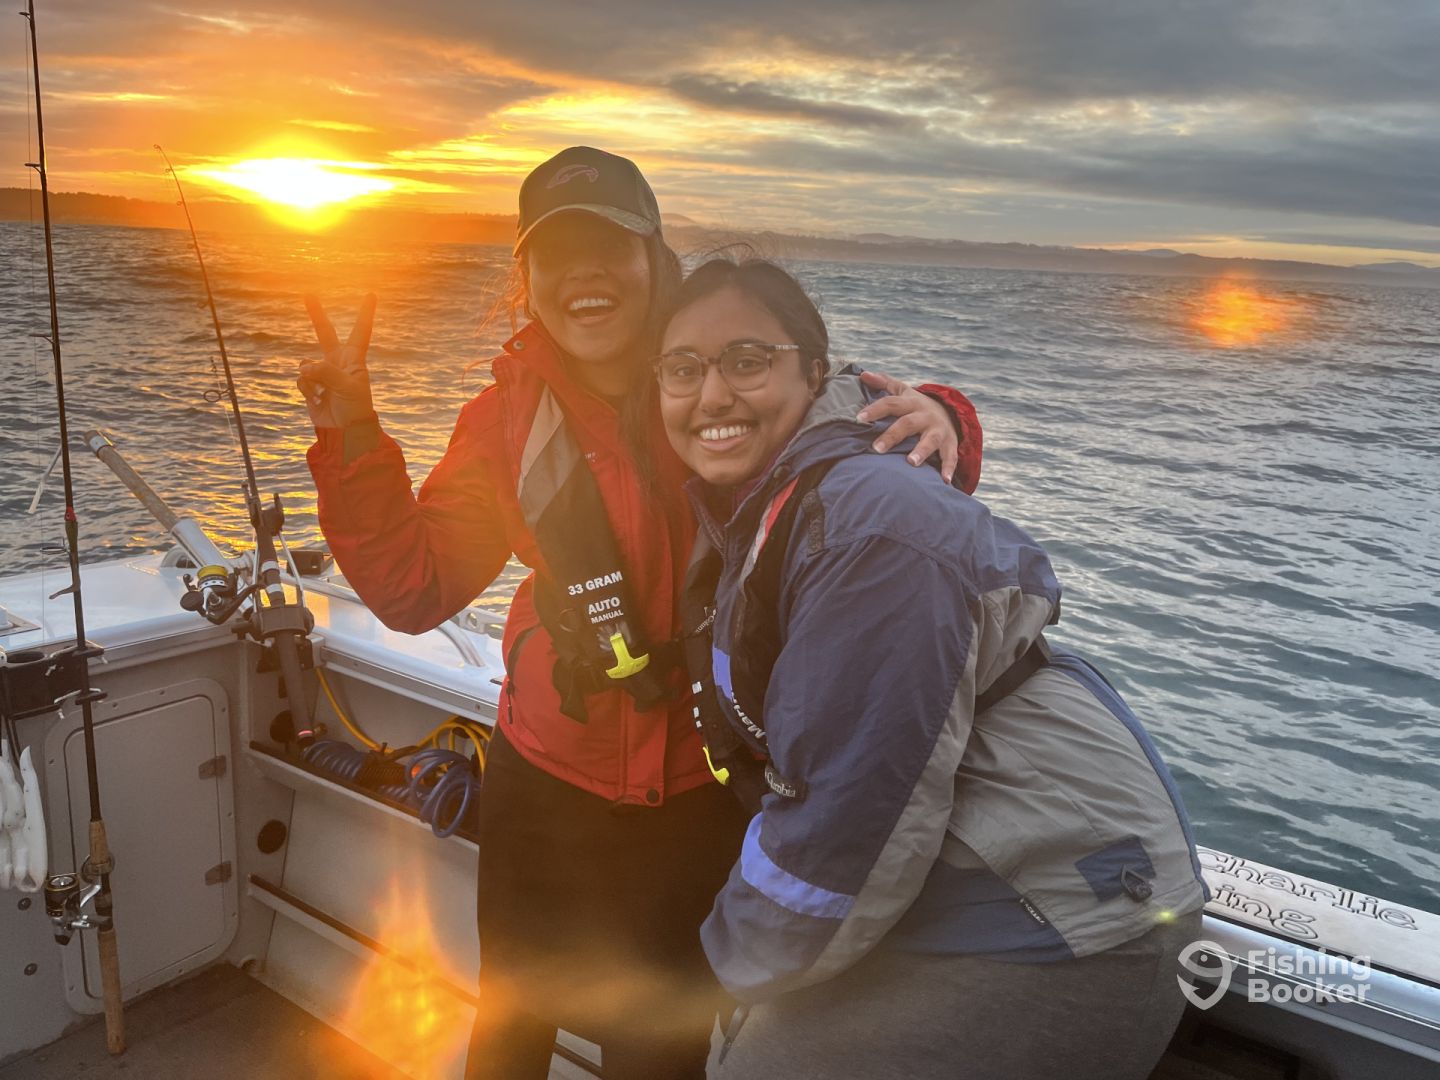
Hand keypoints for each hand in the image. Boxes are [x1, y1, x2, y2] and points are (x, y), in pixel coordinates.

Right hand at [297, 294, 376, 427]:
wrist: (344, 432)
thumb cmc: (354, 409)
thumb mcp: (347, 388)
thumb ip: (327, 373)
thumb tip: (304, 366)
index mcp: (354, 359)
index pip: (361, 331)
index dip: (365, 313)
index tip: (371, 294)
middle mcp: (338, 362)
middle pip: (325, 333)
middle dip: (316, 315)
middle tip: (308, 294)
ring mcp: (322, 372)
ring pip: (307, 364)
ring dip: (312, 378)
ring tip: (325, 394)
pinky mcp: (310, 385)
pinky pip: (301, 379)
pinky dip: (307, 390)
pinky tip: (318, 400)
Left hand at [855, 370, 959, 483]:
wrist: (950, 415)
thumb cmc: (917, 407)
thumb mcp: (903, 392)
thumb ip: (884, 383)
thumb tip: (863, 374)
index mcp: (911, 403)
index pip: (890, 403)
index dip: (875, 410)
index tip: (859, 418)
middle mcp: (925, 415)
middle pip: (907, 424)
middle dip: (892, 436)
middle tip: (876, 448)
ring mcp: (938, 430)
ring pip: (931, 440)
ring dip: (922, 451)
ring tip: (911, 463)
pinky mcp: (950, 444)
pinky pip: (950, 456)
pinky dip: (949, 468)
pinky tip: (944, 481)